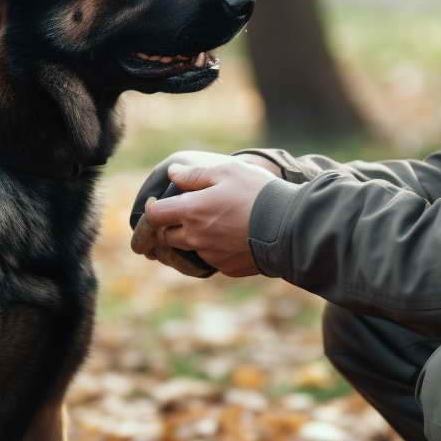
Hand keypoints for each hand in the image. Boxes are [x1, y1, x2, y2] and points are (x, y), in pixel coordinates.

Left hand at [144, 160, 279, 276]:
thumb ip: (195, 174)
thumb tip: (172, 173)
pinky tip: (230, 238)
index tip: (157, 203)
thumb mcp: (226, 172)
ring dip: (191, 239)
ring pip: (189, 249)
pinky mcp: (227, 268)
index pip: (155, 215)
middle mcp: (195, 238)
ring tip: (210, 225)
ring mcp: (211, 256)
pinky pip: (211, 260)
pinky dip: (214, 250)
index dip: (151, 209)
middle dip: (169, 226)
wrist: (289, 226)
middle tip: (181, 215)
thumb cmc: (257, 193)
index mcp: (191, 212)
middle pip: (167, 236)